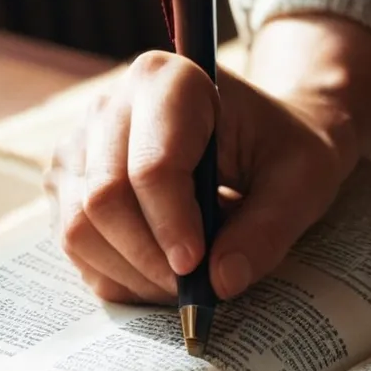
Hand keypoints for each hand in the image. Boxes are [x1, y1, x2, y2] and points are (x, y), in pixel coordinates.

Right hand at [43, 51, 358, 303]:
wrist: (257, 138)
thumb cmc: (280, 149)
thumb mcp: (302, 180)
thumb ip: (268, 228)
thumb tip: (221, 282)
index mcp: (170, 80)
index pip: (152, 165)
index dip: (172, 225)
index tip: (198, 267)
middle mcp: (111, 105)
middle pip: (103, 199)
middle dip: (149, 259)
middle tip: (194, 290)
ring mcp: (79, 144)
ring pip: (78, 227)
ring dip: (130, 274)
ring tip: (183, 287)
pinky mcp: (67, 184)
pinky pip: (74, 246)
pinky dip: (114, 277)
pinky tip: (158, 279)